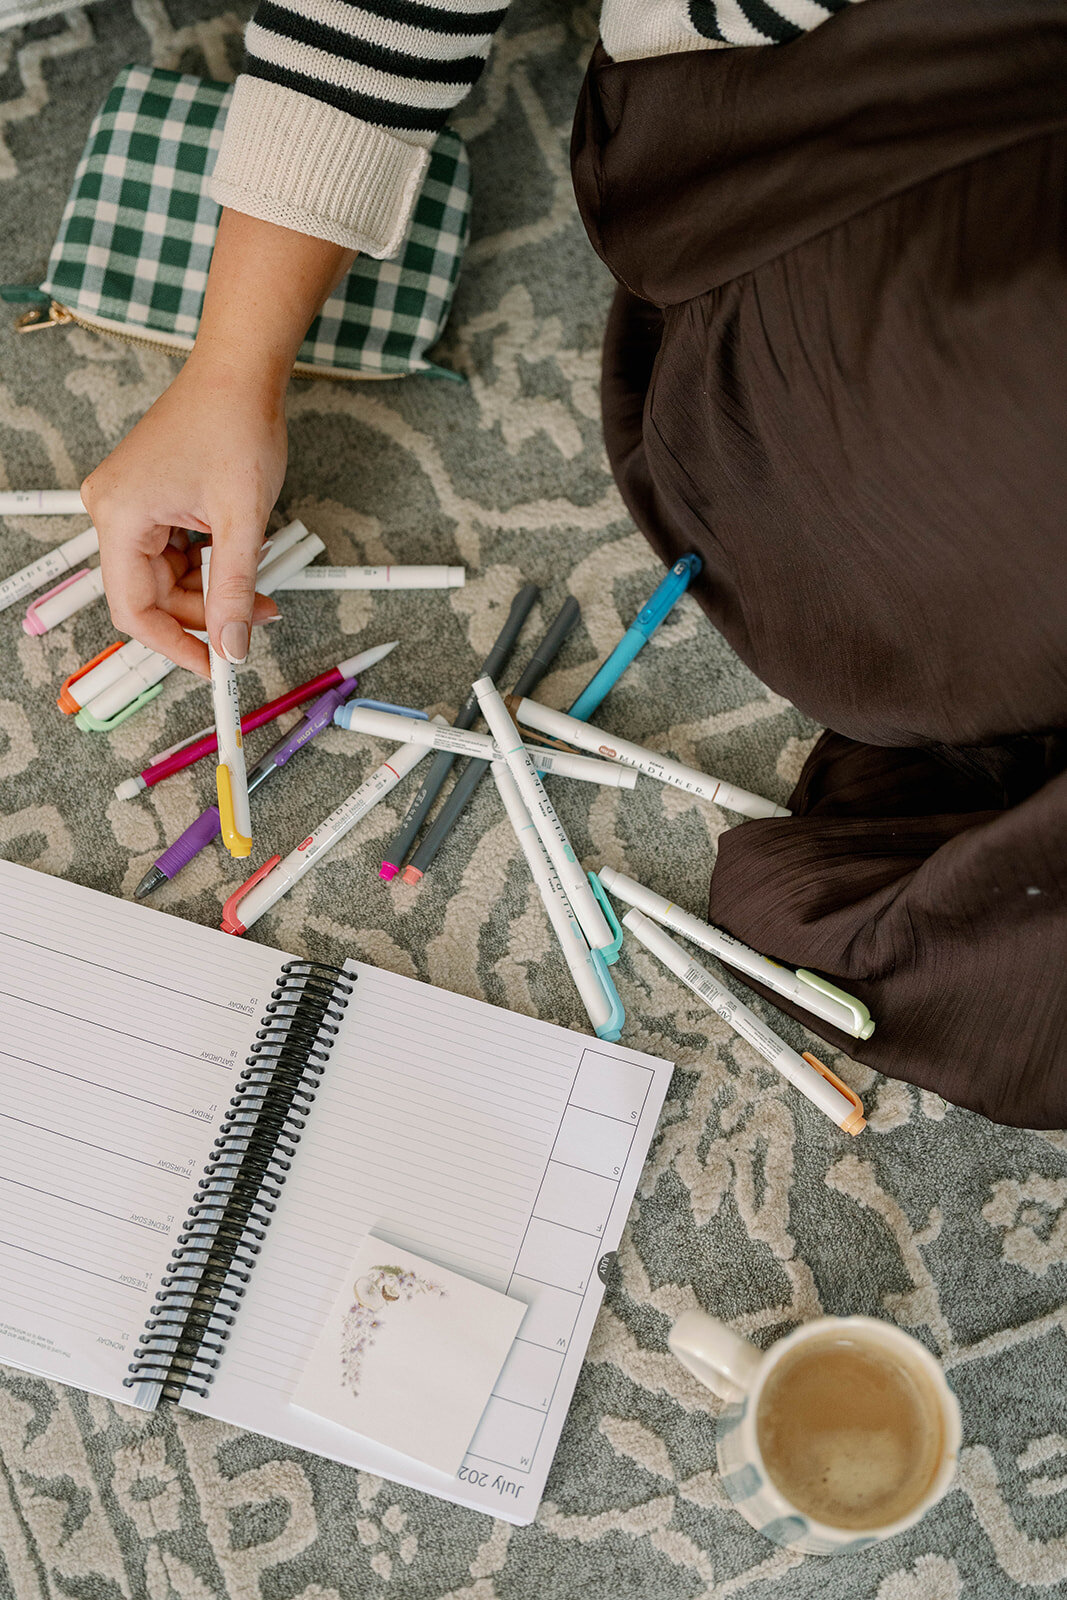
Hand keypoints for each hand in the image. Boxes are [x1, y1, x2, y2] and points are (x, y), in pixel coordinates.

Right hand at [82, 350, 285, 676]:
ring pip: (166, 577)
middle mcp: (112, 510)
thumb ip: (234, 590)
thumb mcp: (241, 519)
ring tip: (258, 590)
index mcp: (119, 515)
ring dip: (212, 591)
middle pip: (151, 595)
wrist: (240, 371)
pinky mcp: (149, 498)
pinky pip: (173, 552)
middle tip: (254, 622)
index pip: (133, 609)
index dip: (174, 645)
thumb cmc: (234, 423)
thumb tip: (232, 646)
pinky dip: (208, 565)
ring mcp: (128, 504)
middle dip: (205, 614)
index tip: (212, 667)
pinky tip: (239, 561)